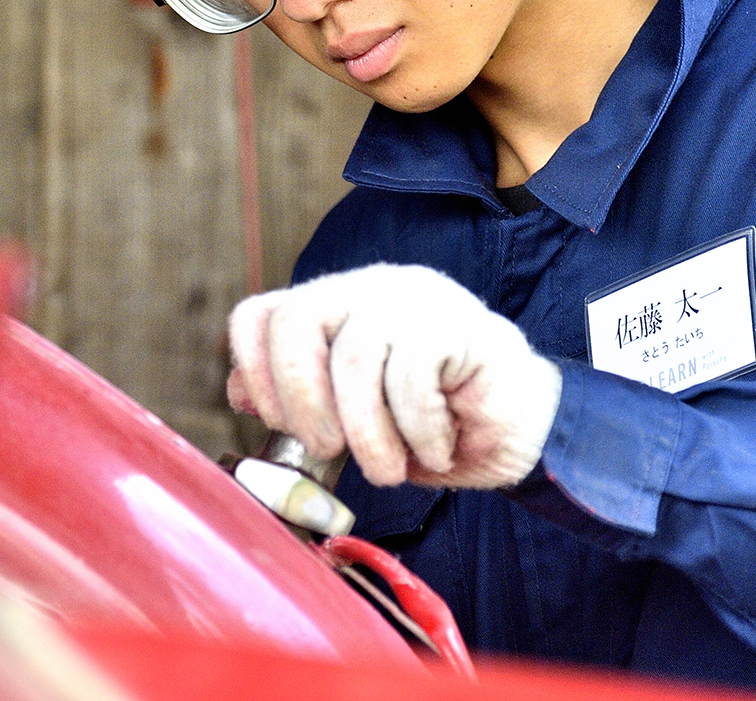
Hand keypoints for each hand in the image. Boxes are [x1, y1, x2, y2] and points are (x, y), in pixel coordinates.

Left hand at [227, 264, 562, 489]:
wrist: (517, 429)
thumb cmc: (428, 426)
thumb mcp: (351, 422)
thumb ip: (297, 402)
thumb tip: (238, 392)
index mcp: (331, 306)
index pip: (259, 315)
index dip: (254, 373)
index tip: (277, 426)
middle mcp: (365, 287)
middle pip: (296, 323)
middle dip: (304, 403)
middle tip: (329, 450)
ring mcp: (410, 296)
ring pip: (355, 361)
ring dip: (369, 436)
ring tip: (390, 467)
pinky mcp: (453, 318)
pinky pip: (411, 379)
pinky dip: (417, 432)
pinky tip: (435, 447)